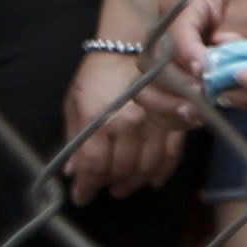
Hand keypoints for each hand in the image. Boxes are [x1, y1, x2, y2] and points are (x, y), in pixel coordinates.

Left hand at [55, 40, 186, 203]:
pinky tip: (152, 180)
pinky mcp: (173, 121)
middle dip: (111, 184)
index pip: (94, 166)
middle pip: (122, 169)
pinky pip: (171, 154)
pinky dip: (162, 171)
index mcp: (100, 121)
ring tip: (124, 186)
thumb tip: (72, 171)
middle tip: (104, 189)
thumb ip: (74, 139)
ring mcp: (154, 123)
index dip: (87, 187)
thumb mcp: (75, 104)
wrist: (128, 49)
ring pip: (147, 166)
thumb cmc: (96, 76)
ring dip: (135, 181)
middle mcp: (129, 125)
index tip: (81, 197)